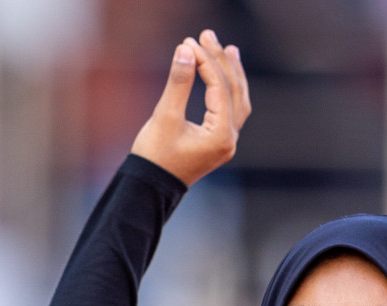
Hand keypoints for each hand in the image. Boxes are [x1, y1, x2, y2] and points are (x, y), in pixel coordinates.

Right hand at [130, 29, 251, 186]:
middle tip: (207, 35)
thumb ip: (178, 82)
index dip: (205, 61)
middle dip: (220, 61)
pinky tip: (225, 76)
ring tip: (228, 50)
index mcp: (220, 135)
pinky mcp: (218, 143)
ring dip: (232, 74)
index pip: (219, 88)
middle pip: (233, 91)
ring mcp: (226, 143)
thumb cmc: (154, 157)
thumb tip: (186, 50)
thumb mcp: (164, 116)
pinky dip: (228, 90)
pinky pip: (231, 111)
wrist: (149, 189)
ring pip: (237, 101)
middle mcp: (229, 140)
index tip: (189, 42)